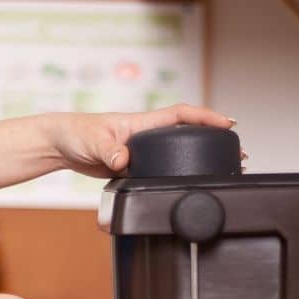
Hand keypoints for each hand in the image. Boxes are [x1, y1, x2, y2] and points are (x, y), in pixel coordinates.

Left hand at [46, 103, 237, 177]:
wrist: (60, 145)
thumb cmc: (75, 134)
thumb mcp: (92, 142)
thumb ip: (108, 150)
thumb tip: (123, 160)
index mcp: (141, 123)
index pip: (181, 115)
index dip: (206, 118)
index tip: (228, 124)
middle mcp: (146, 135)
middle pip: (188, 134)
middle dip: (215, 139)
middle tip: (238, 153)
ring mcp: (142, 150)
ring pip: (178, 152)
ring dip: (201, 157)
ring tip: (225, 168)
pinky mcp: (134, 166)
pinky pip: (162, 168)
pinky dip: (178, 173)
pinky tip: (189, 183)